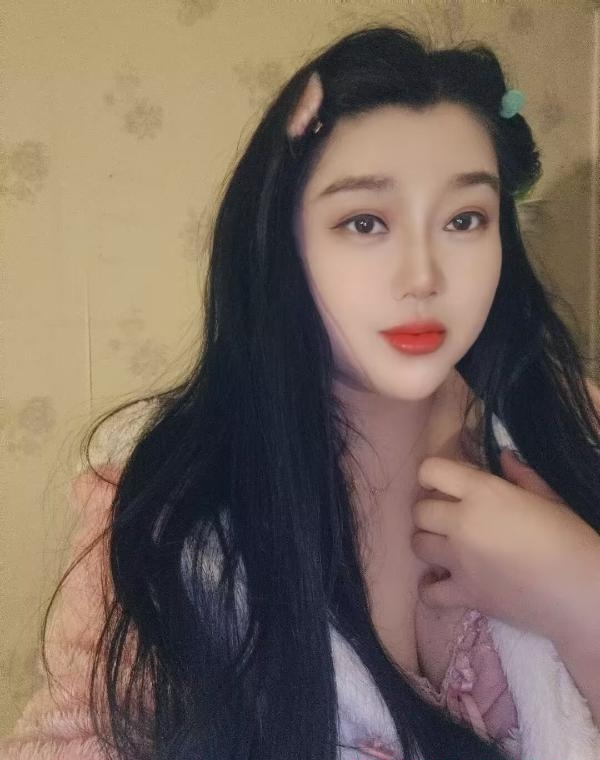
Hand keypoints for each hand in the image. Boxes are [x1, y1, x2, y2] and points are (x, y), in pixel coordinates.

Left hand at [410, 444, 599, 646]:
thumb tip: (504, 456)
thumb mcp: (548, 498)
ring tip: (446, 548)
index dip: (432, 476)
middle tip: (447, 520)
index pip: (430, 470)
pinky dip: (431, 589)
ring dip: (428, 545)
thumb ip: (520, 476)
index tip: (442, 486)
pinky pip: (427, 592)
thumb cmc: (570, 538)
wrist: (583, 592)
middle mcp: (462, 521)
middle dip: (430, 513)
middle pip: (419, 511)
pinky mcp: (465, 594)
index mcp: (483, 491)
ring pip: (417, 545)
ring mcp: (459, 560)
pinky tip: (443, 583)